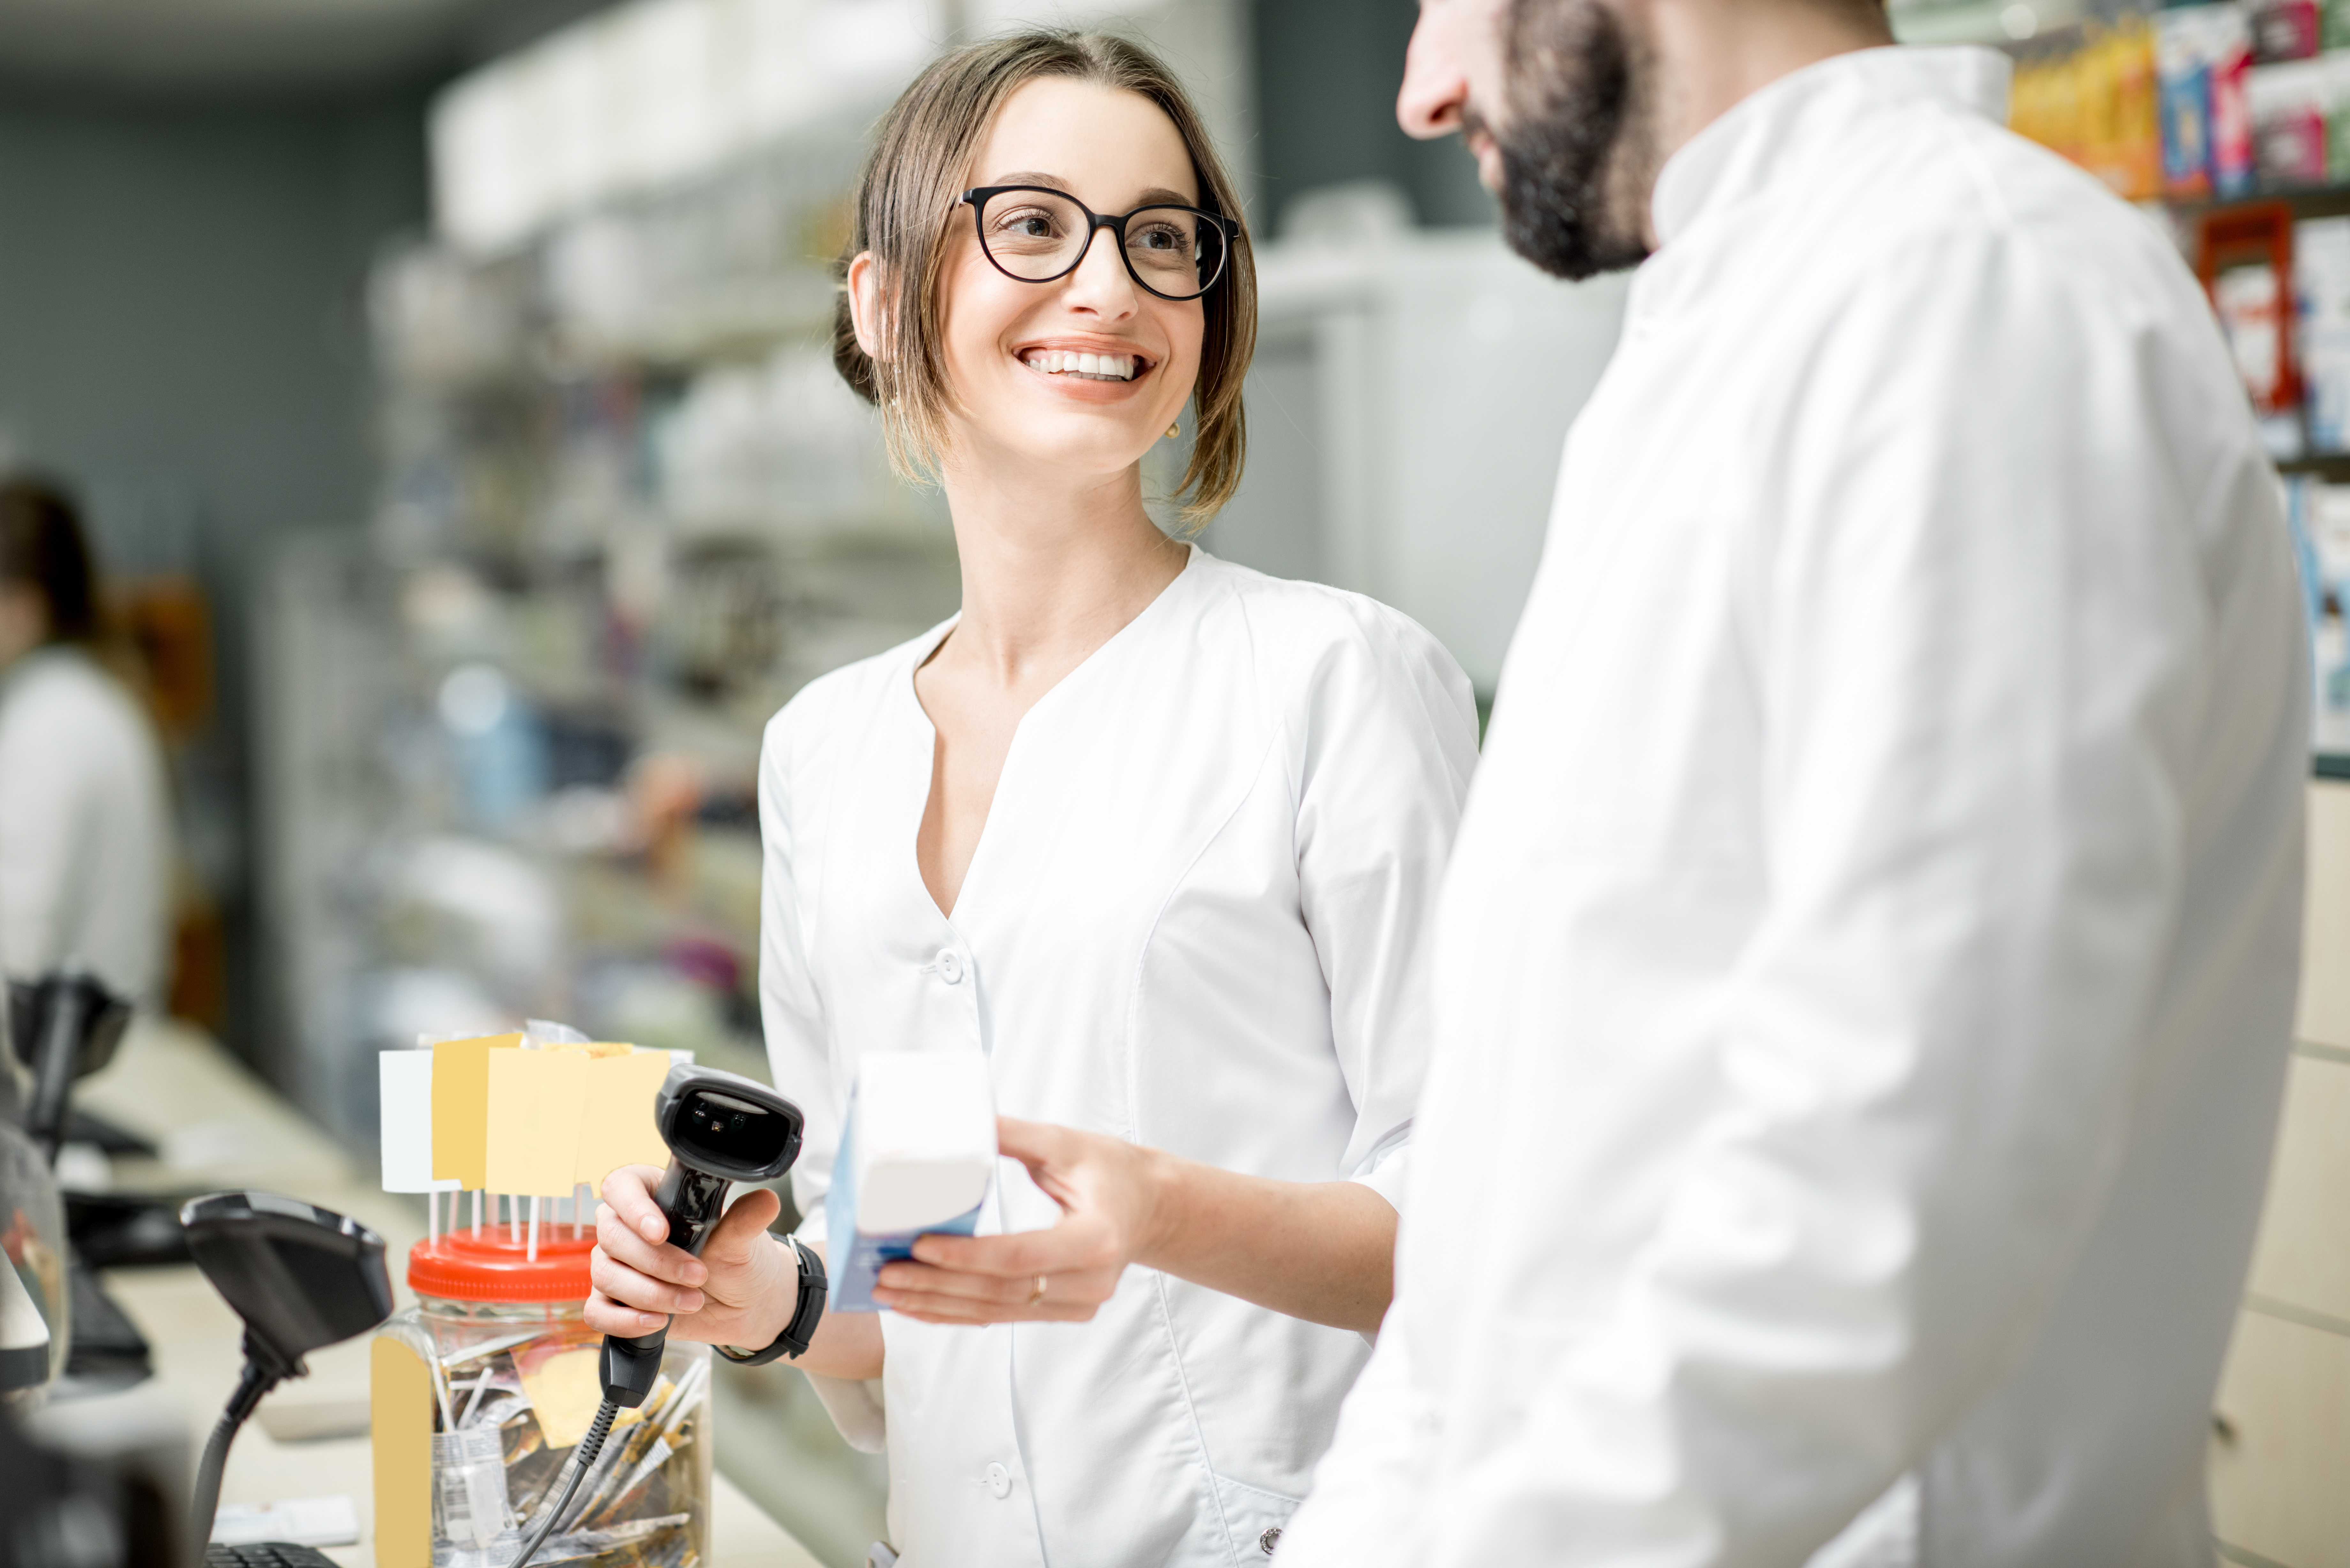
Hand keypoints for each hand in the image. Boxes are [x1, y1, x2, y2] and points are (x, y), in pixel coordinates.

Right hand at [585, 1164, 791, 1348]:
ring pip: (606, 1275)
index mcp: (654, 1195)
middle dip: (656, 1262)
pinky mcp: (617, 1302)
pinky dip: (624, 1320)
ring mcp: (619, 1265)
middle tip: (698, 1275)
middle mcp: (629, 1228)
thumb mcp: (743, 1241)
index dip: (633, 1208)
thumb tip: (767, 1201)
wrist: (747, 1304)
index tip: (660, 1233)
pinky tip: (657, 1322)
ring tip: (692, 1300)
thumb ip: (745, 1221)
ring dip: (649, 1293)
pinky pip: (597, 1312)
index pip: (621, 1187)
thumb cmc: (739, 1260)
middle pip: (612, 1237)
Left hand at [873, 1117, 1169, 1324]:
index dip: (968, 1256)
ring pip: (996, 1312)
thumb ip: (1012, 1135)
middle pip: (1001, 1291)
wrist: (1152, 1207)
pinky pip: (1002, 1316)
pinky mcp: (1064, 1311)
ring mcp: (1078, 1304)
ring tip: (888, 1292)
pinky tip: (918, 1306)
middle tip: (885, 1274)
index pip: (1020, 1256)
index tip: (920, 1245)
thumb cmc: (1112, 1169)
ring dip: (938, 1304)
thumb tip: (955, 1121)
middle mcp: (1090, 1283)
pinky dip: (957, 1312)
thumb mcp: (1066, 1142)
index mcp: (1096, 1239)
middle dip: (937, 1285)